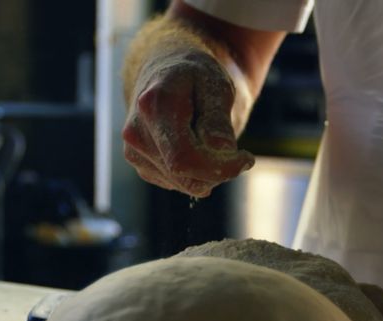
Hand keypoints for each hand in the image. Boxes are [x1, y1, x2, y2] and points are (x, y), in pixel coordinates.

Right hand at [122, 50, 254, 197]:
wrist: (165, 75)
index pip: (184, 157)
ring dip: (210, 173)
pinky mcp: (142, 166)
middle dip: (219, 170)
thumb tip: (223, 147)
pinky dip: (197, 174)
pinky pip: (178, 184)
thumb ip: (218, 117)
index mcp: (153, 106)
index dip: (219, 167)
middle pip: (184, 174)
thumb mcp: (215, 84)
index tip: (246, 158)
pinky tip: (201, 150)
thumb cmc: (194, 77)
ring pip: (183, 183)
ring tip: (219, 146)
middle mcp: (136, 133)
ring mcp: (135, 152)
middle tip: (241, 156)